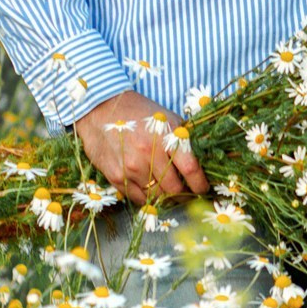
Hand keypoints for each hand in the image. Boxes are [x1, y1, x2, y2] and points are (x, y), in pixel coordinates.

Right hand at [73, 91, 205, 205]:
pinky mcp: (115, 176)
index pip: (190, 170)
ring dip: (166, 198)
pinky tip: (151, 192)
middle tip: (188, 195)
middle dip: (184, 195)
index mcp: (166, 138)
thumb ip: (185, 139)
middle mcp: (148, 154)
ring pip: (156, 196)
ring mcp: (130, 167)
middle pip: (174, 188)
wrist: (101, 109)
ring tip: (170, 195)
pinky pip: (137, 198)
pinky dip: (147, 198)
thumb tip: (205, 158)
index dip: (200, 184)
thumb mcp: (167, 119)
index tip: (204, 189)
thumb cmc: (139, 113)